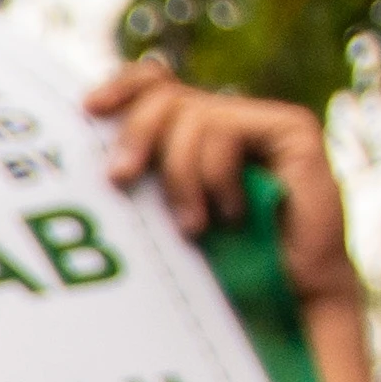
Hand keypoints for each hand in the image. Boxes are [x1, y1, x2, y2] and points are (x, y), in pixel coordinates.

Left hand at [89, 58, 372, 381]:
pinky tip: (228, 212)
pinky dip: (215, 176)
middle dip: (136, 135)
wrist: (287, 297)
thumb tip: (90, 144)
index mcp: (193, 133)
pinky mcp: (293, 130)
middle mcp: (228, 120)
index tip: (87, 110)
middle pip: (164, 96)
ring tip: (193, 225)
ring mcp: (262, 123)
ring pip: (192, 116)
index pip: (154, 84)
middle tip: (120, 180)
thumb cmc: (221, 266)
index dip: (121, 87)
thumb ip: (140, 176)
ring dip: (181, 176)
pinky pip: (227, 133)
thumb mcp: (159, 216)